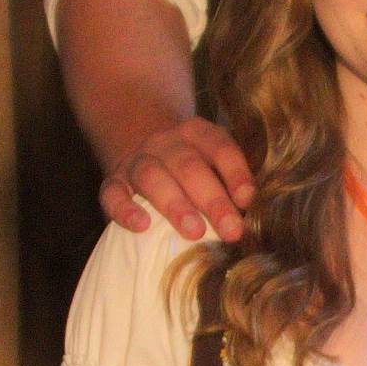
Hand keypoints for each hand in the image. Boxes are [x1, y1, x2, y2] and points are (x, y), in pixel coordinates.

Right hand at [101, 114, 253, 243]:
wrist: (144, 148)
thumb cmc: (192, 169)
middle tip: (230, 230)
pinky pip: (114, 192)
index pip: (219, 148)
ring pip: (152, 177)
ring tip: (194, 232)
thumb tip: (252, 218)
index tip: (247, 200)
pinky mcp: (114, 181)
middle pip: (189, 167)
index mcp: (197, 133)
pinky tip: (141, 226)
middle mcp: (166, 143)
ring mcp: (137, 160)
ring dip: (175, 204)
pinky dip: (125, 209)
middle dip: (212, 200)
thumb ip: (230, 184)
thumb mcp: (212, 162)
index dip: (235, 172)